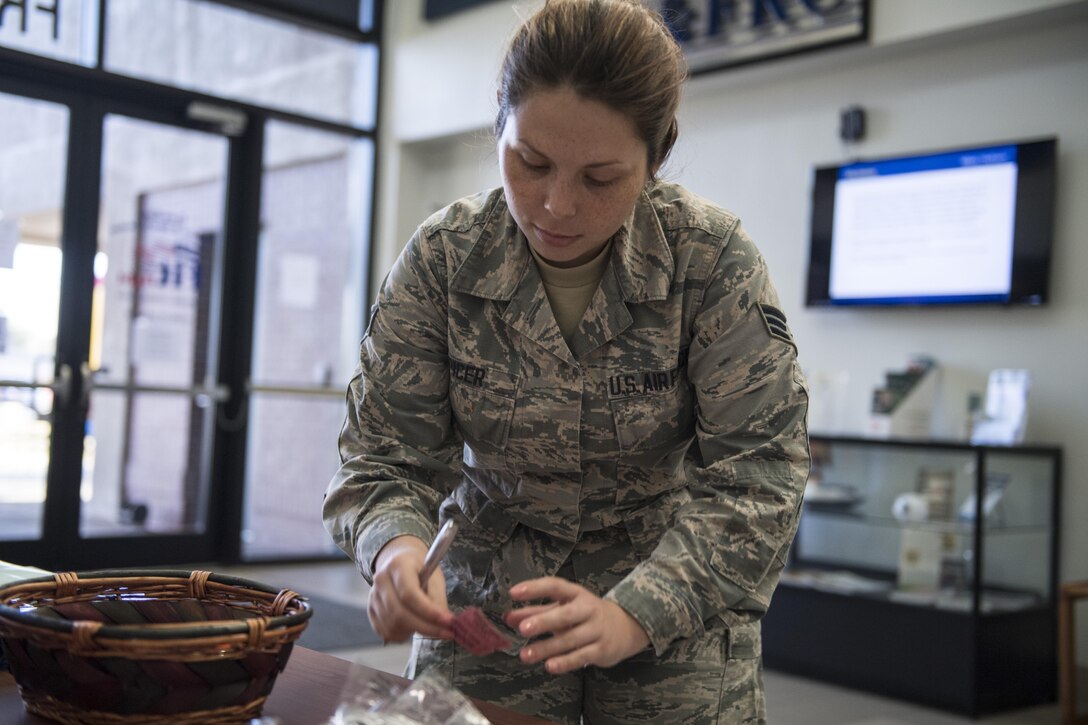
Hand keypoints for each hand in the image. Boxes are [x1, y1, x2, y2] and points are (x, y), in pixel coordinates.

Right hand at [368, 535, 454, 642]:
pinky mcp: (371, 610)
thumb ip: (438, 598)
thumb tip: (443, 623)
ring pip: (392, 625)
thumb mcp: (434, 576)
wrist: (399, 562)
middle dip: (425, 627)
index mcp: (398, 566)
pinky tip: (413, 628)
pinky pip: (385, 631)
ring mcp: (373, 596)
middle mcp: (381, 580)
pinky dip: (402, 636)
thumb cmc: (419, 569)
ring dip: (414, 631)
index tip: (448, 621)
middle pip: (399, 613)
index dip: (429, 611)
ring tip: (429, 627)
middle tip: (446, 633)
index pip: (409, 594)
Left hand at [503, 577, 649, 674]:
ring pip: (570, 639)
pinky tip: (550, 666)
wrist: (626, 627)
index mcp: (576, 594)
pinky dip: (565, 662)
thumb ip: (536, 611)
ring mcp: (597, 630)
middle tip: (523, 629)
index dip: (535, 588)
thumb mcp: (564, 607)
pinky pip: (581, 657)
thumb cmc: (586, 615)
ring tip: (525, 655)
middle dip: (544, 621)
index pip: (555, 586)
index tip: (513, 592)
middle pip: (565, 615)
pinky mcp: (602, 650)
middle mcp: (588, 609)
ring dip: (547, 647)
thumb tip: (508, 618)